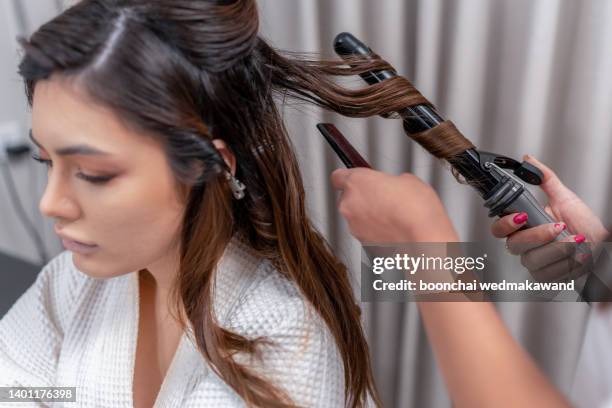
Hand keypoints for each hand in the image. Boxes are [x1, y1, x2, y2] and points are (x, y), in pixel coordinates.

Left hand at [331, 168, 458, 242]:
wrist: (424, 241)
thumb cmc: (416, 210)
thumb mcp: (408, 180)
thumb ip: (391, 180)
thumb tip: (393, 185)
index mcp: (356, 182)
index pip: (338, 176)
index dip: (348, 177)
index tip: (356, 177)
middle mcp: (349, 205)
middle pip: (348, 198)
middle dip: (363, 198)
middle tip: (383, 197)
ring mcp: (354, 226)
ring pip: (357, 217)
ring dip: (370, 216)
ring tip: (393, 215)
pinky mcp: (362, 243)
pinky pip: (366, 233)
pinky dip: (376, 231)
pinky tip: (394, 229)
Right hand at [491, 155, 608, 280]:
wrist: (604, 247)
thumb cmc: (585, 224)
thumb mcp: (565, 198)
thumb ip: (545, 179)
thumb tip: (529, 160)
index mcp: (523, 226)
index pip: (499, 229)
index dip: (505, 224)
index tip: (523, 216)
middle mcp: (524, 245)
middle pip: (514, 245)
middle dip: (538, 236)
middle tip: (558, 227)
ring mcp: (533, 262)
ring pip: (532, 260)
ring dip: (557, 250)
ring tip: (575, 241)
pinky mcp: (545, 277)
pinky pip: (545, 275)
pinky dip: (563, 265)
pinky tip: (575, 257)